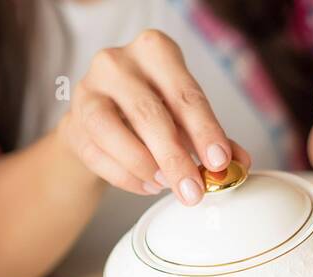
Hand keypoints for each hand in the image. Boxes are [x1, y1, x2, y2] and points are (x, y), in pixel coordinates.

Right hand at [57, 29, 250, 205]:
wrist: (99, 120)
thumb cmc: (148, 111)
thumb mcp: (183, 115)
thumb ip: (211, 137)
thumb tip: (240, 163)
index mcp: (154, 50)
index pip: (185, 93)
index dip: (205, 130)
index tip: (219, 162)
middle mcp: (117, 63)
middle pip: (150, 114)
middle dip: (176, 158)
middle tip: (193, 190)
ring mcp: (89, 90)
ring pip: (115, 132)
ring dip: (145, 166)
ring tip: (166, 185)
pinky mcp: (72, 121)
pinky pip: (98, 155)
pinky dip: (126, 177)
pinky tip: (146, 186)